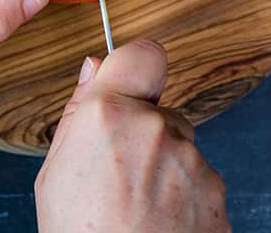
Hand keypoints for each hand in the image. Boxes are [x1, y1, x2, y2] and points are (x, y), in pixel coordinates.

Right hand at [36, 40, 228, 232]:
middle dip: (145, 136)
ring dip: (164, 171)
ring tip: (133, 211)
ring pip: (180, 150)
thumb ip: (80, 113)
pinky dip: (182, 199)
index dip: (134, 69)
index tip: (128, 84)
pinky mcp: (216, 191)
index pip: (142, 54)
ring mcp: (192, 162)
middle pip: (160, 113)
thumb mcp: (55, 175)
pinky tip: (156, 224)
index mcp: (110, 116)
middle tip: (117, 179)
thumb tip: (93, 67)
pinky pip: (199, 181)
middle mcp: (157, 130)